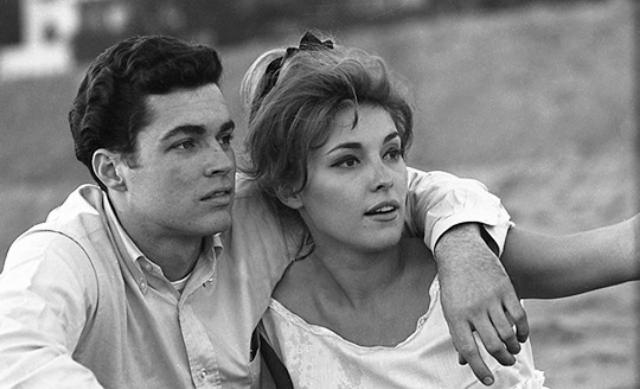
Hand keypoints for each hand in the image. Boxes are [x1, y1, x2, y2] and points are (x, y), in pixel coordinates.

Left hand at [434, 223, 527, 385]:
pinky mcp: (506, 289)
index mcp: (456, 316)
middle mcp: (474, 309)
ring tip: (512, 351)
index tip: (489, 380)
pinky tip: (520, 336)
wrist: (462, 252)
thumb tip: (464, 361)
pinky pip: (520, 317)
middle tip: (506, 362)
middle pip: (493, 344)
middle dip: (503, 359)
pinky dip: (523, 331)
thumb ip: (458, 334)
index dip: (480, 369)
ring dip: (513, 347)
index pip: (469, 350)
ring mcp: (491, 299)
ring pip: (508, 333)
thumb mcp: (449, 308)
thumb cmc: (454, 285)